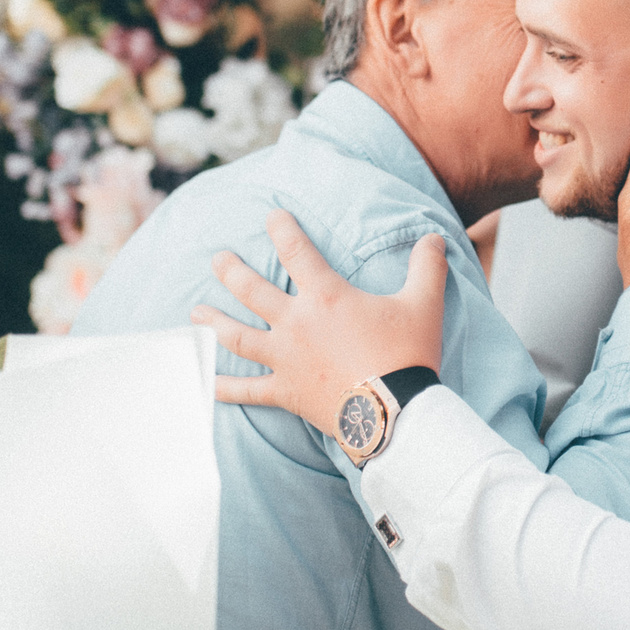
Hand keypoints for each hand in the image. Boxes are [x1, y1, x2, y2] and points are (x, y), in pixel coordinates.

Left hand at [190, 209, 448, 436]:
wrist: (396, 414)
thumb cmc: (408, 355)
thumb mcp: (424, 303)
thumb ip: (427, 266)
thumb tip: (434, 237)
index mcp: (326, 297)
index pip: (297, 251)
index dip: (283, 229)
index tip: (272, 215)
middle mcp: (296, 324)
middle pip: (252, 290)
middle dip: (231, 271)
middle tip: (217, 259)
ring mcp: (285, 360)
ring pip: (237, 336)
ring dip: (213, 322)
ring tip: (194, 311)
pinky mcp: (285, 392)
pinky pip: (246, 390)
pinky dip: (222, 386)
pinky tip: (201, 381)